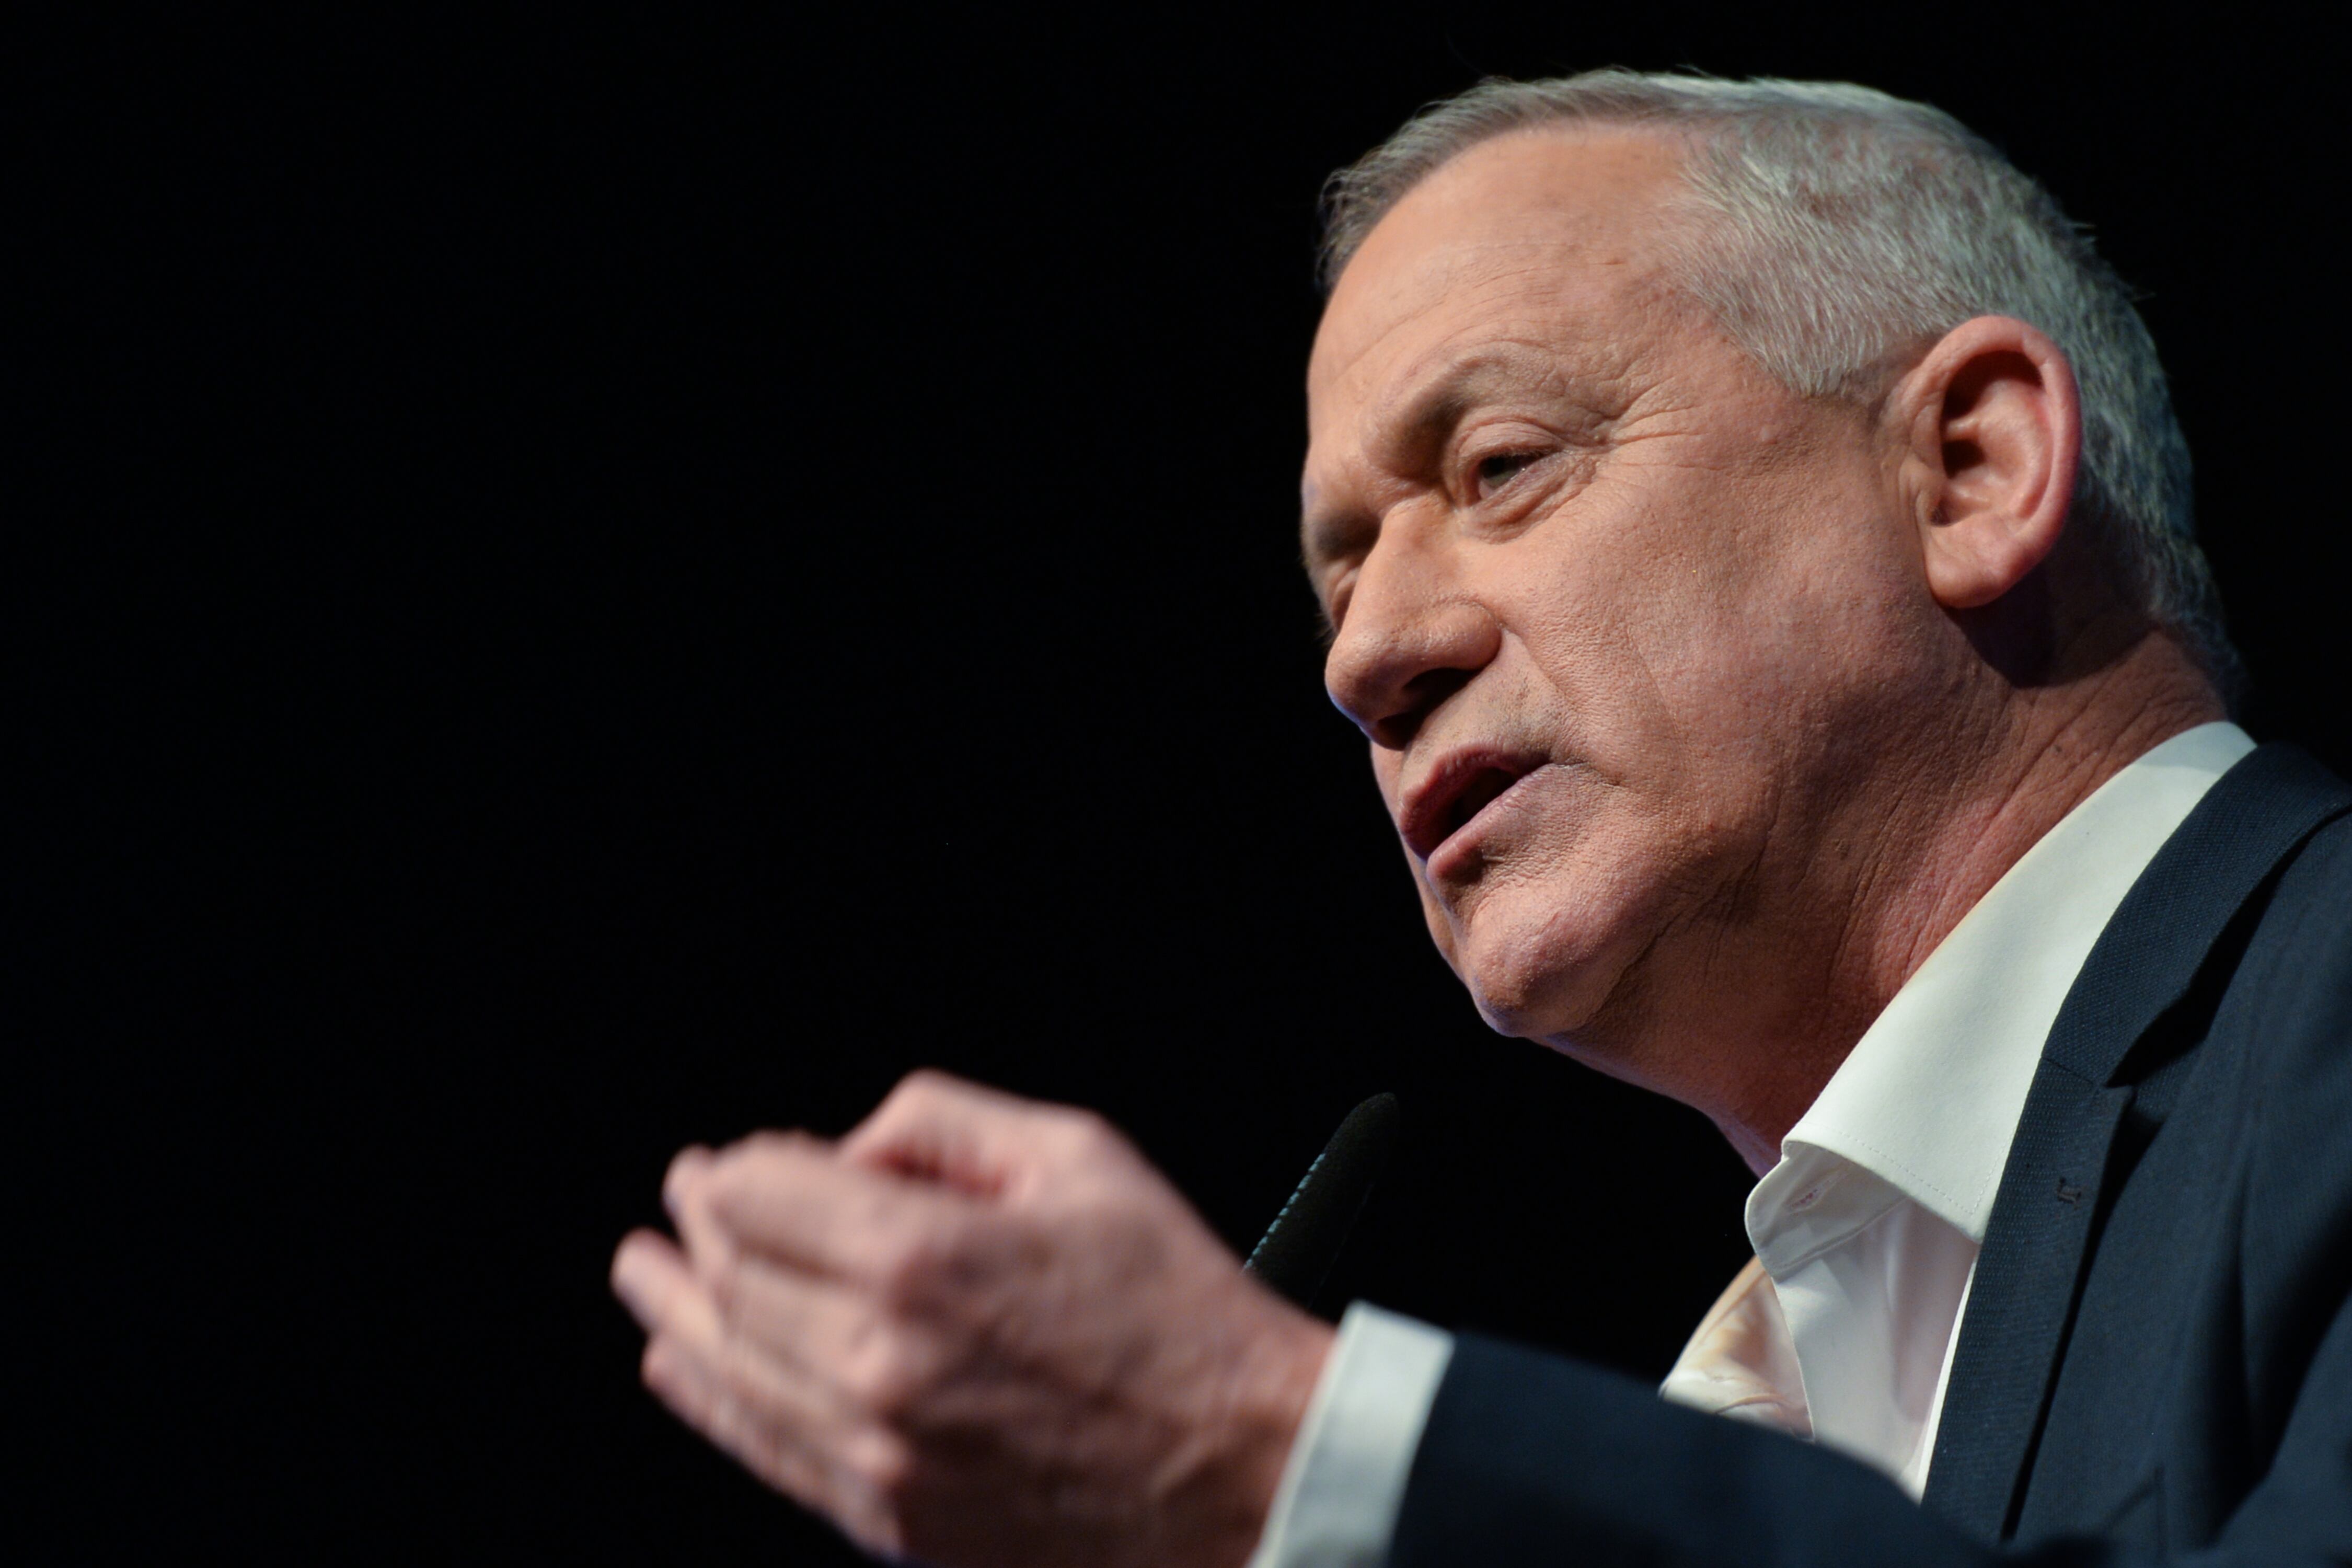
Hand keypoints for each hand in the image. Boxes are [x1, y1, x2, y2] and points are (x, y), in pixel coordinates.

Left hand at [610, 1071, 1334, 1566]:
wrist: (1242, 1468)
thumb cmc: (1175, 1312)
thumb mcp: (1078, 1156)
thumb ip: (943, 1124)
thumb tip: (846, 1148)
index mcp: (925, 1259)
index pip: (759, 1199)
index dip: (728, 1172)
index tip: (723, 1164)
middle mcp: (881, 1360)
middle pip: (732, 1282)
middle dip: (692, 1235)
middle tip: (676, 1210)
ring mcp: (878, 1452)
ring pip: (731, 1371)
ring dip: (675, 1316)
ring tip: (645, 1280)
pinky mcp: (891, 1520)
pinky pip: (767, 1453)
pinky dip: (711, 1404)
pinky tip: (680, 1372)